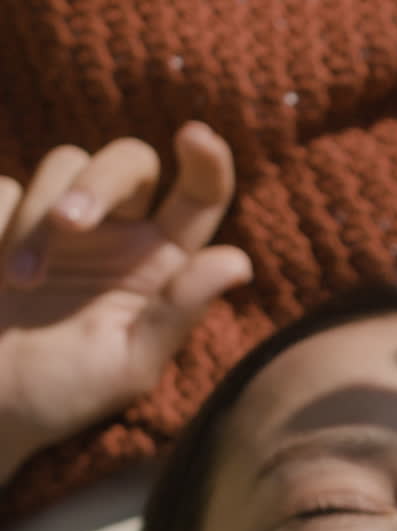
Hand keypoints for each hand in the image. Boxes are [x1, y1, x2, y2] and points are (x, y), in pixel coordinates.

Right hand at [0, 122, 251, 479]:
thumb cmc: (62, 393)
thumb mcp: (129, 364)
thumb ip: (179, 310)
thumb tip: (238, 261)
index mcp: (161, 265)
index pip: (200, 198)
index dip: (208, 162)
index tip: (195, 137)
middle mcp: (120, 234)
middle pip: (131, 161)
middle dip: (99, 181)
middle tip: (68, 225)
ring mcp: (61, 224)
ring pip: (64, 162)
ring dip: (39, 217)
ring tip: (20, 282)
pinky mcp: (6, 220)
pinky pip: (3, 186)